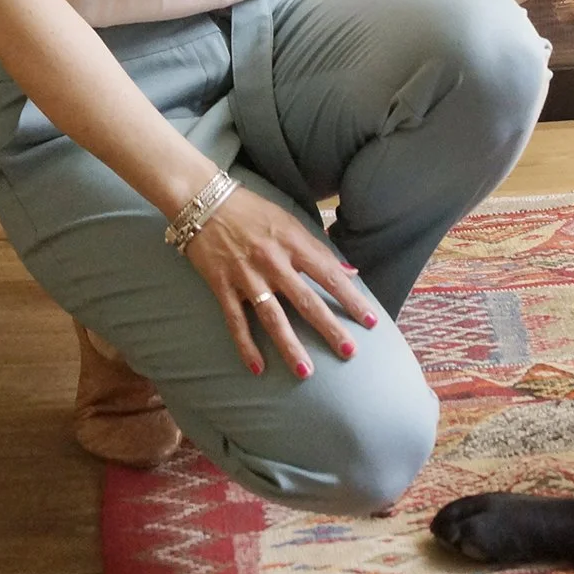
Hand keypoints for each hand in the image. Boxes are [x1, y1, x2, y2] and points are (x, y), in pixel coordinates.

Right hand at [183, 185, 378, 377]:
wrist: (204, 202)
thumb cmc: (253, 210)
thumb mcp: (290, 221)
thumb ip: (318, 248)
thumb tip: (349, 271)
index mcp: (293, 242)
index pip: (329, 275)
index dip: (351, 298)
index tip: (369, 320)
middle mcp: (273, 261)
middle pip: (306, 301)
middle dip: (329, 328)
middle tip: (349, 352)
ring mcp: (247, 276)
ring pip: (272, 317)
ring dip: (290, 346)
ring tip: (305, 372)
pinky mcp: (222, 286)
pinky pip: (236, 321)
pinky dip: (246, 345)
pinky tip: (258, 368)